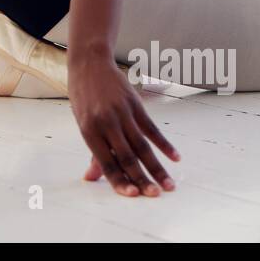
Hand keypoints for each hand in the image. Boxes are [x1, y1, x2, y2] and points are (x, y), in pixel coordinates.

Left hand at [69, 49, 178, 196]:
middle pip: (127, 157)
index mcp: (89, 131)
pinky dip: (164, 144)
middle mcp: (106, 124)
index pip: (106, 163)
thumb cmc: (84, 97)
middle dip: (142, 179)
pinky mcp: (135, 105)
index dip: (119, 180)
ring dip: (157, 167)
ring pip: (142, 146)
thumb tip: (90, 179)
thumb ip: (94, 152)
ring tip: (169, 185)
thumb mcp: (84, 123)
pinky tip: (175, 158)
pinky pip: (152, 129)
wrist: (89, 64)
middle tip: (155, 195)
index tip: (133, 195)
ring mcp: (122, 113)